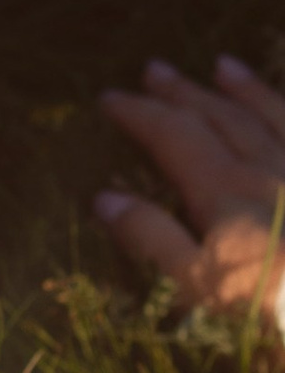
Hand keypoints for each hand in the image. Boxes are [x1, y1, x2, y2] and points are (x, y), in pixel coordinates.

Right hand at [95, 55, 284, 325]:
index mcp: (225, 189)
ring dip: (245, 90)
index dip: (140, 113)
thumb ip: (153, 239)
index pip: (174, 136)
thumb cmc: (274, 307)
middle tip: (156, 69)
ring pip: (273, 116)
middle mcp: (267, 167)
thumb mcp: (201, 285)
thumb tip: (105, 198)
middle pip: (221, 117)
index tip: (109, 98)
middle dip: (185, 92)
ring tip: (224, 66)